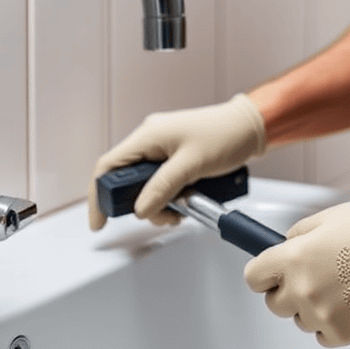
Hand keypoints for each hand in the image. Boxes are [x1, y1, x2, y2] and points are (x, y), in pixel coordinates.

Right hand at [88, 93, 265, 229]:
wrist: (250, 128)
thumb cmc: (225, 135)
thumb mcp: (191, 165)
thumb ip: (163, 187)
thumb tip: (140, 208)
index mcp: (148, 136)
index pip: (108, 166)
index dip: (99, 194)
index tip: (100, 220)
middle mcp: (150, 140)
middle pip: (126, 180)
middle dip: (140, 204)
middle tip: (160, 216)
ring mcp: (162, 148)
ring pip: (145, 184)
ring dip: (158, 202)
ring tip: (179, 210)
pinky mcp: (174, 156)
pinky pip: (161, 181)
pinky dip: (169, 195)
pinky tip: (185, 201)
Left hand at [243, 202, 349, 346]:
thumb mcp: (331, 217)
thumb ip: (302, 232)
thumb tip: (287, 243)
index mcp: (295, 257)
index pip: (253, 276)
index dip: (263, 273)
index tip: (270, 272)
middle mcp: (303, 288)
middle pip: (273, 303)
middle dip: (286, 291)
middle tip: (308, 278)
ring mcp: (321, 314)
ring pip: (299, 319)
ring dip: (311, 307)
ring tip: (338, 287)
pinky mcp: (341, 333)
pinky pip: (322, 334)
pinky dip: (331, 322)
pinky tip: (347, 303)